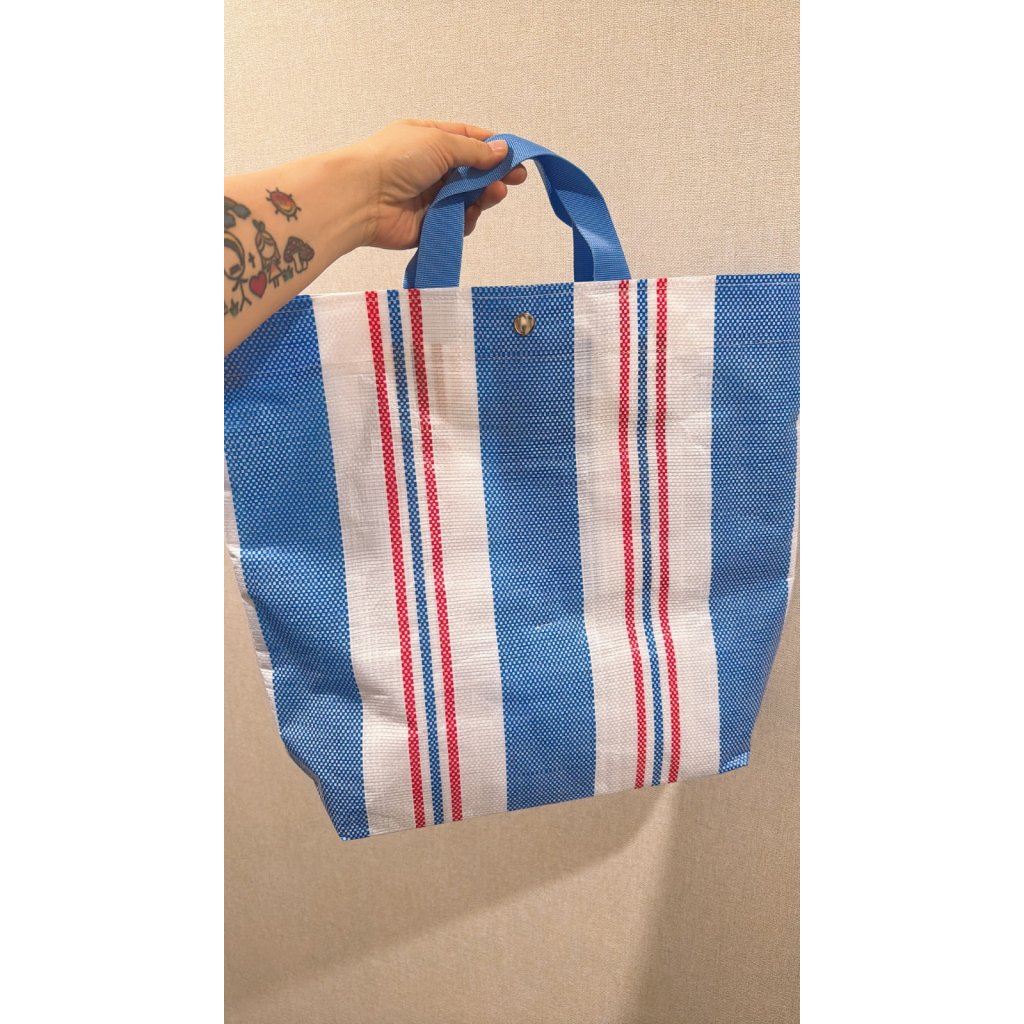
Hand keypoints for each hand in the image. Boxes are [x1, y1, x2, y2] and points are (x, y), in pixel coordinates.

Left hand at [351, 119, 527, 249]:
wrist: (362, 197)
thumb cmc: (396, 159)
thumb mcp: (440, 142)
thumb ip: (474, 151)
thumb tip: (502, 151)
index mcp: (429, 139)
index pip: (468, 140)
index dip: (493, 148)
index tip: (517, 157)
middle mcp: (430, 167)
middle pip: (472, 173)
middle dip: (494, 176)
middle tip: (516, 180)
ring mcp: (430, 197)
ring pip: (468, 199)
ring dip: (484, 197)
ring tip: (494, 194)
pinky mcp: (428, 225)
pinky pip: (456, 223)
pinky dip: (466, 219)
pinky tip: (468, 213)